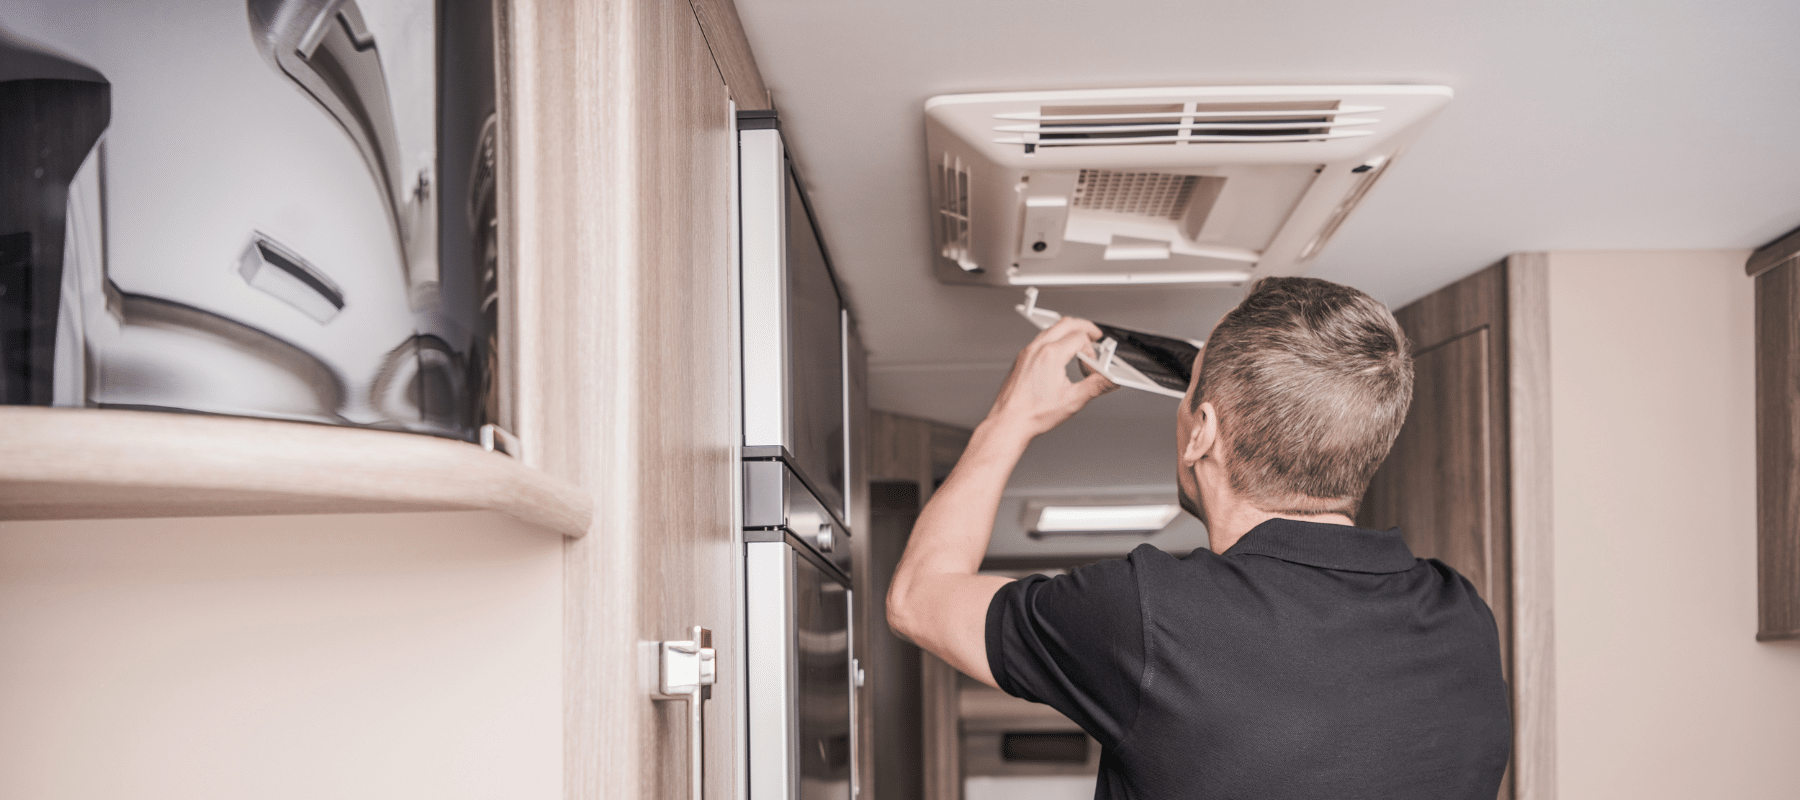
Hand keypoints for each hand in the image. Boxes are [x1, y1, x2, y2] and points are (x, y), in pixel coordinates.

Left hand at [984, 316, 1116, 438]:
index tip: (1093, 367)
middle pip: (1066, 323)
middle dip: (1085, 327)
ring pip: (1052, 329)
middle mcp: (1037, 349)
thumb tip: (1111, 380)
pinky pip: (1040, 339)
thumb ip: (1096, 386)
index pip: (1080, 339)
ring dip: (1069, 332)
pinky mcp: (1022, 358)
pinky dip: (1055, 339)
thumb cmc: (1033, 413)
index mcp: (1051, 355)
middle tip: (1096, 336)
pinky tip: (1060, 353)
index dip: (1093, 352)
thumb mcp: (1072, 400)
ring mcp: (1027, 352)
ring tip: (1080, 343)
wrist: (1009, 421)